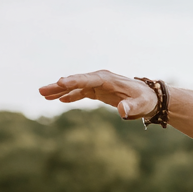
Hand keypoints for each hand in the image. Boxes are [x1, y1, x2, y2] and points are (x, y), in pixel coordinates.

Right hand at [38, 70, 158, 120]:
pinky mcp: (98, 91)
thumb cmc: (146, 100)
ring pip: (75, 87)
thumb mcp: (141, 104)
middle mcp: (100, 79)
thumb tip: (123, 112)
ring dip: (60, 90)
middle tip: (42, 91)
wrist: (150, 97)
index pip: (88, 79)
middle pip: (77, 81)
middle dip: (59, 86)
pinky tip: (58, 99)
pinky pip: (80, 92)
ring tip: (43, 95)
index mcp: (108, 79)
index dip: (74, 81)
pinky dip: (70, 96)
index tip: (60, 83)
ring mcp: (98, 84)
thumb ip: (131, 107)